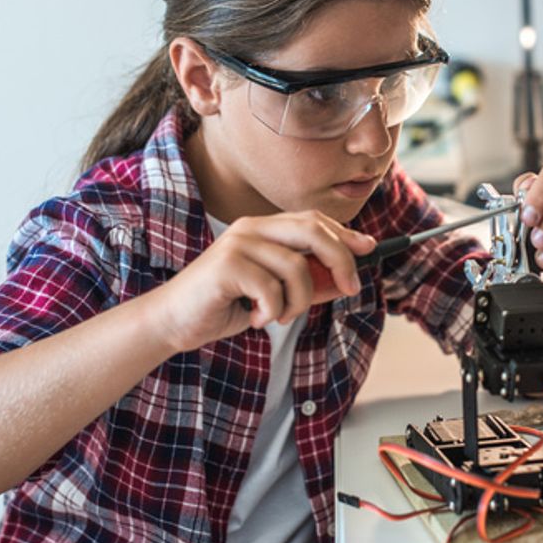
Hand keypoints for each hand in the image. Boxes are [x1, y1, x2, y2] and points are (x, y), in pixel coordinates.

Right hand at [148, 211, 377, 351]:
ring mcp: (238, 244)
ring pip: (296, 267)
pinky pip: (272, 289)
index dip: (344, 234)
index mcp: (261, 229)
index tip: (368, 248)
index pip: (312, 220)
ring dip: (298, 301)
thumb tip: (342, 280)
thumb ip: (301, 282)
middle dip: (341, 260)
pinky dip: (271, 311)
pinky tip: (255, 319)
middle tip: (349, 289)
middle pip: (313, 230)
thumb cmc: (223, 306)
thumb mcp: (271, 293)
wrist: (174, 322)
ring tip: (279, 316)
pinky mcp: (227, 266)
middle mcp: (250, 229)